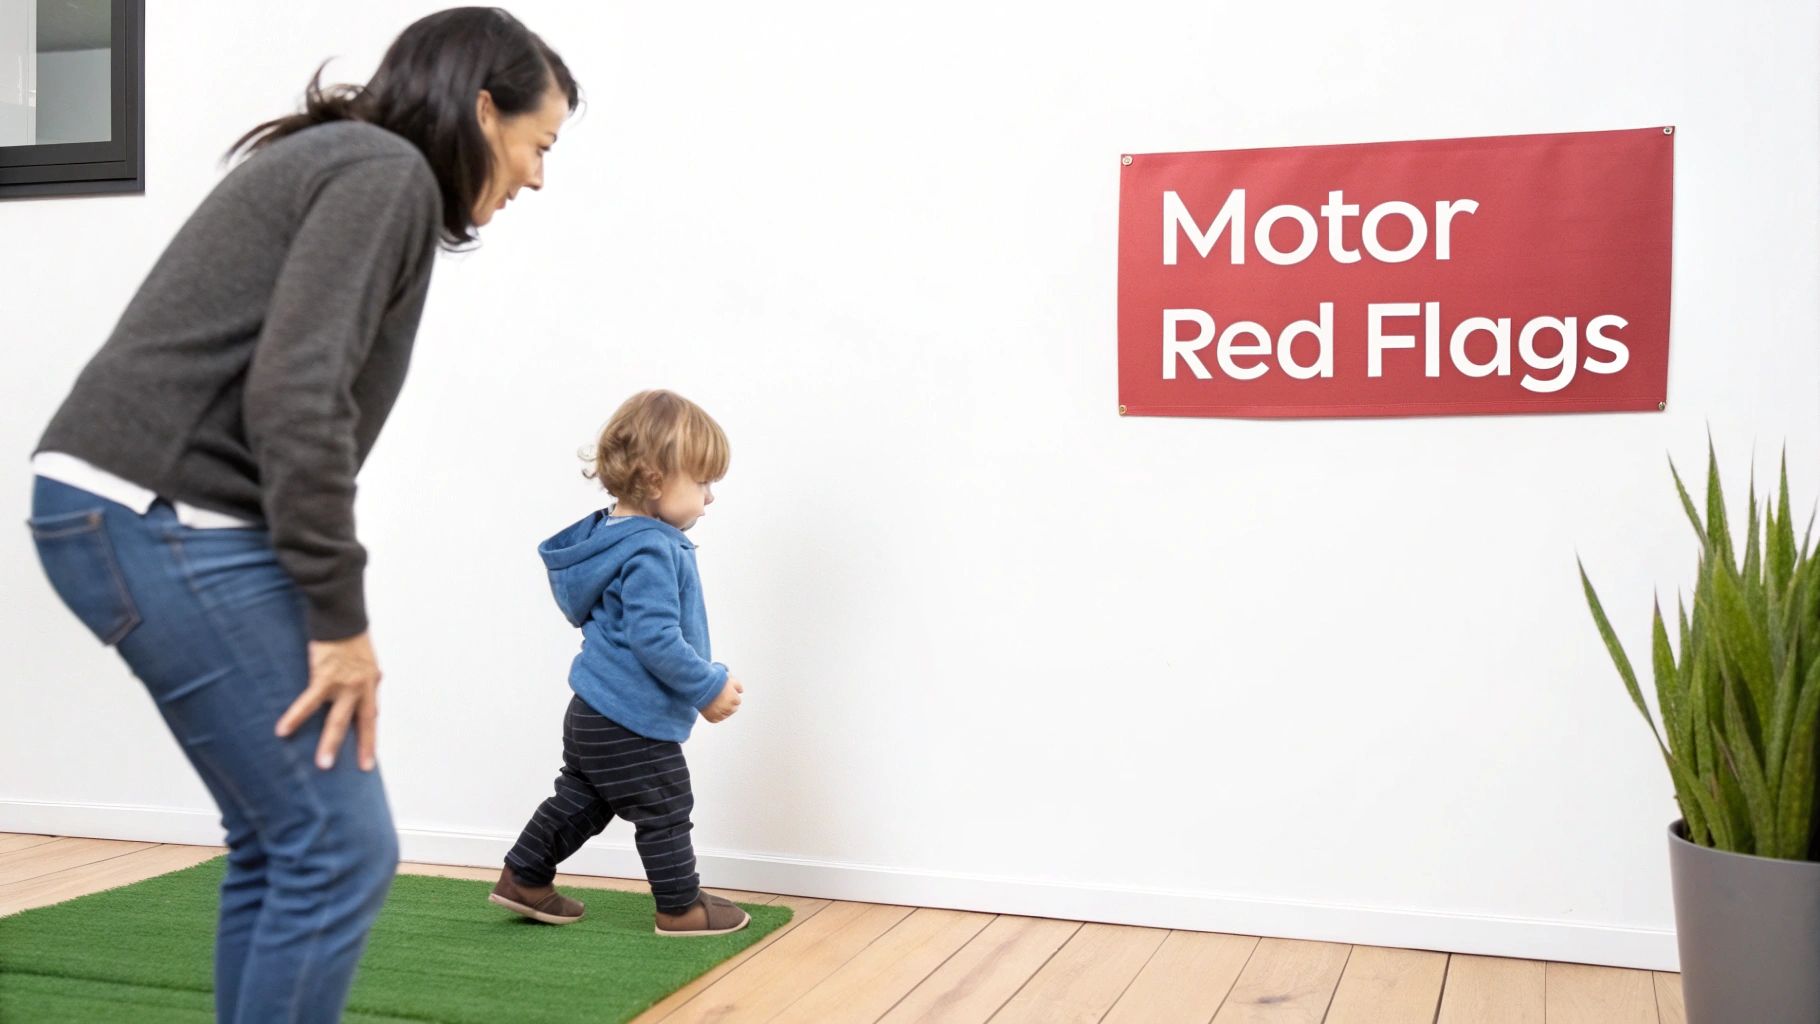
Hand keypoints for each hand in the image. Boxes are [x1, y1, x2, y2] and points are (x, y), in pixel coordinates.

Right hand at [276, 631, 381, 770]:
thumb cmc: (350, 635)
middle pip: (361, 723)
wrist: (341, 615)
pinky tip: (282, 731)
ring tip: (322, 765)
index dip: (369, 738)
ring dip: (330, 743)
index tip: (367, 760)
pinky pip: (308, 702)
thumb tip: (359, 689)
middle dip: (361, 747)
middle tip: (362, 769)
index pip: (371, 716)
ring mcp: (345, 683)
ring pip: (338, 720)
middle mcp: (362, 686)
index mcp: (370, 683)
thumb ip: (361, 677)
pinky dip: (295, 716)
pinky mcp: (325, 676)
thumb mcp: (364, 659)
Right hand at [701, 676, 743, 723]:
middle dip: (729, 704)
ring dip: (723, 710)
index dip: (732, 696)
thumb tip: (741, 691)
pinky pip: (717, 720)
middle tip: (721, 698)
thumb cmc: (713, 681)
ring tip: (716, 703)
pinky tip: (713, 709)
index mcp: (734, 699)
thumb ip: (738, 685)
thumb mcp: (729, 679)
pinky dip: (716, 716)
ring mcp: (719, 714)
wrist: (699, 686)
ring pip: (726, 715)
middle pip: (733, 709)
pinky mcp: (711, 718)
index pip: (737, 701)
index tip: (726, 693)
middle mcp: (728, 708)